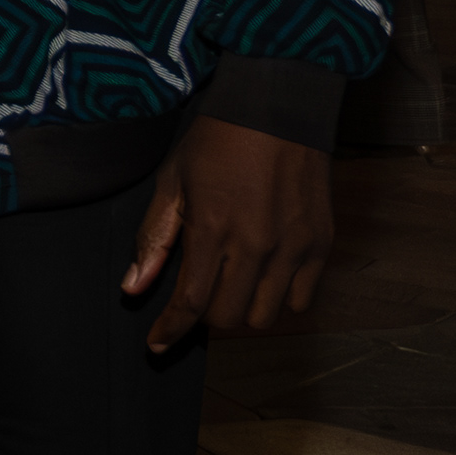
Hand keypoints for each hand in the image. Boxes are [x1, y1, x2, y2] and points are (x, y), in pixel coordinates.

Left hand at [125, 116, 332, 349]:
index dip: (171, 330)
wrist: (277, 110)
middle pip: (228, 318)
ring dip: (242, 309)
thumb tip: (134, 287)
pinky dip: (279, 298)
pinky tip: (264, 274)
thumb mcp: (172, 181)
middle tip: (198, 292)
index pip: (190, 302)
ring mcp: (294, 248)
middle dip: (205, 315)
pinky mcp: (322, 246)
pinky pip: (301, 300)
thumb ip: (155, 238)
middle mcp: (256, 246)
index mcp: (212, 228)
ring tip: (231, 281)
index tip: (158, 344)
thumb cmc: (217, 141)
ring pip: (266, 317)